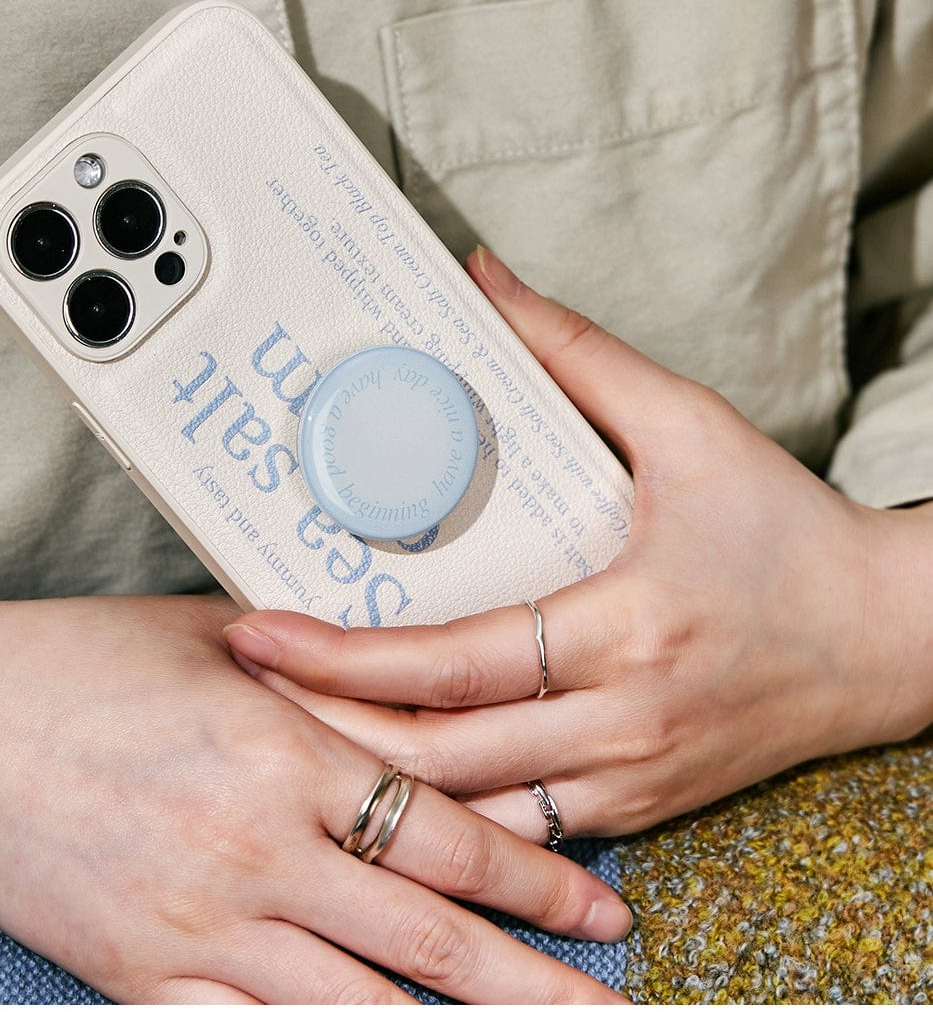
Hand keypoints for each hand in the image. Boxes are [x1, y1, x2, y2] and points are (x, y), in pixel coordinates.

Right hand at [0, 590, 631, 1003]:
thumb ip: (312, 670)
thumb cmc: (76, 661)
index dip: (533, 880)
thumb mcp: (210, 639)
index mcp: (281, 750)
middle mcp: (254, 847)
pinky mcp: (136, 974)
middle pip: (423, 937)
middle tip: (607, 1006)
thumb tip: (392, 683)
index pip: (441, 834)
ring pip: (353, 1007)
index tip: (598, 908)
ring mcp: (196, 922)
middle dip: (530, 981)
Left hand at [226, 248, 932, 840]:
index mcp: (628, 625)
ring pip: (467, 815)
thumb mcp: (690, 426)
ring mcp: (631, 779)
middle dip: (324, 728)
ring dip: (372, 781)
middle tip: (245, 683)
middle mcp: (623, 718)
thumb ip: (576, 353)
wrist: (891, 636)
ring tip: (292, 730)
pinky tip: (387, 775)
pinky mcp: (639, 807)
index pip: (453, 660)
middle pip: (437, 753)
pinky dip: (442, 813)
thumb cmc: (789, 534)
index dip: (343, 655)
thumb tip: (487, 281)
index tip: (259, 631)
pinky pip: (516, 831)